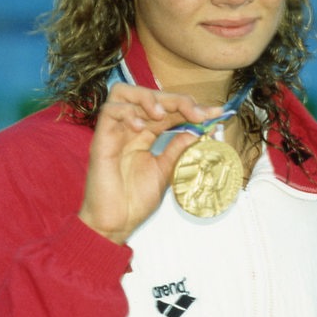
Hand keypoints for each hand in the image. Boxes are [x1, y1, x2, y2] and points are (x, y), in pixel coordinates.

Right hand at [78, 83, 221, 243]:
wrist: (115, 224)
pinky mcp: (101, 139)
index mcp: (146, 134)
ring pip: (124, 93)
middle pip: (150, 96)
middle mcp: (130, 128)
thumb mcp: (165, 171)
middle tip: (196, 112)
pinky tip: (141, 128)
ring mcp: (114, 132)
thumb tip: (197, 130)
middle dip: (176, 99)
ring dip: (148, 97)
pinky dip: (127, 112)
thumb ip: (178, 149)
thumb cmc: (135, 201)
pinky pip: (109, 111)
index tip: (215, 112)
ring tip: (162, 114)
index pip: (169, 110)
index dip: (191, 107)